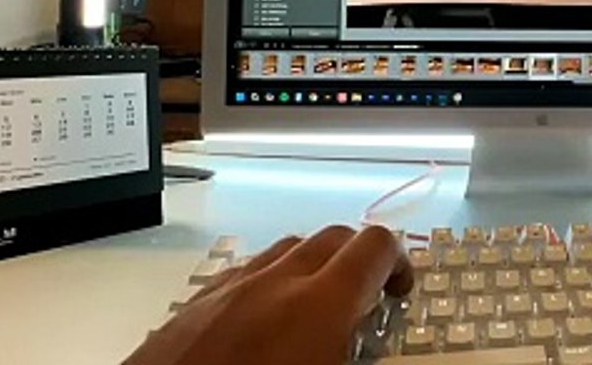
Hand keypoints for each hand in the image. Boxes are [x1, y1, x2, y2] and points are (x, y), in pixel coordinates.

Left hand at [124, 225, 412, 364]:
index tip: (399, 290)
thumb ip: (351, 356)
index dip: (398, 263)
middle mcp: (273, 285)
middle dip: (358, 261)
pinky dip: (266, 285)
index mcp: (319, 307)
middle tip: (368, 300)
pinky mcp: (191, 308)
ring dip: (311, 269)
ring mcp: (228, 291)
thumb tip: (357, 348)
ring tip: (316, 311)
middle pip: (332, 239)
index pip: (375, 247)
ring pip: (285, 250)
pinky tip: (262, 325)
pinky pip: (242, 274)